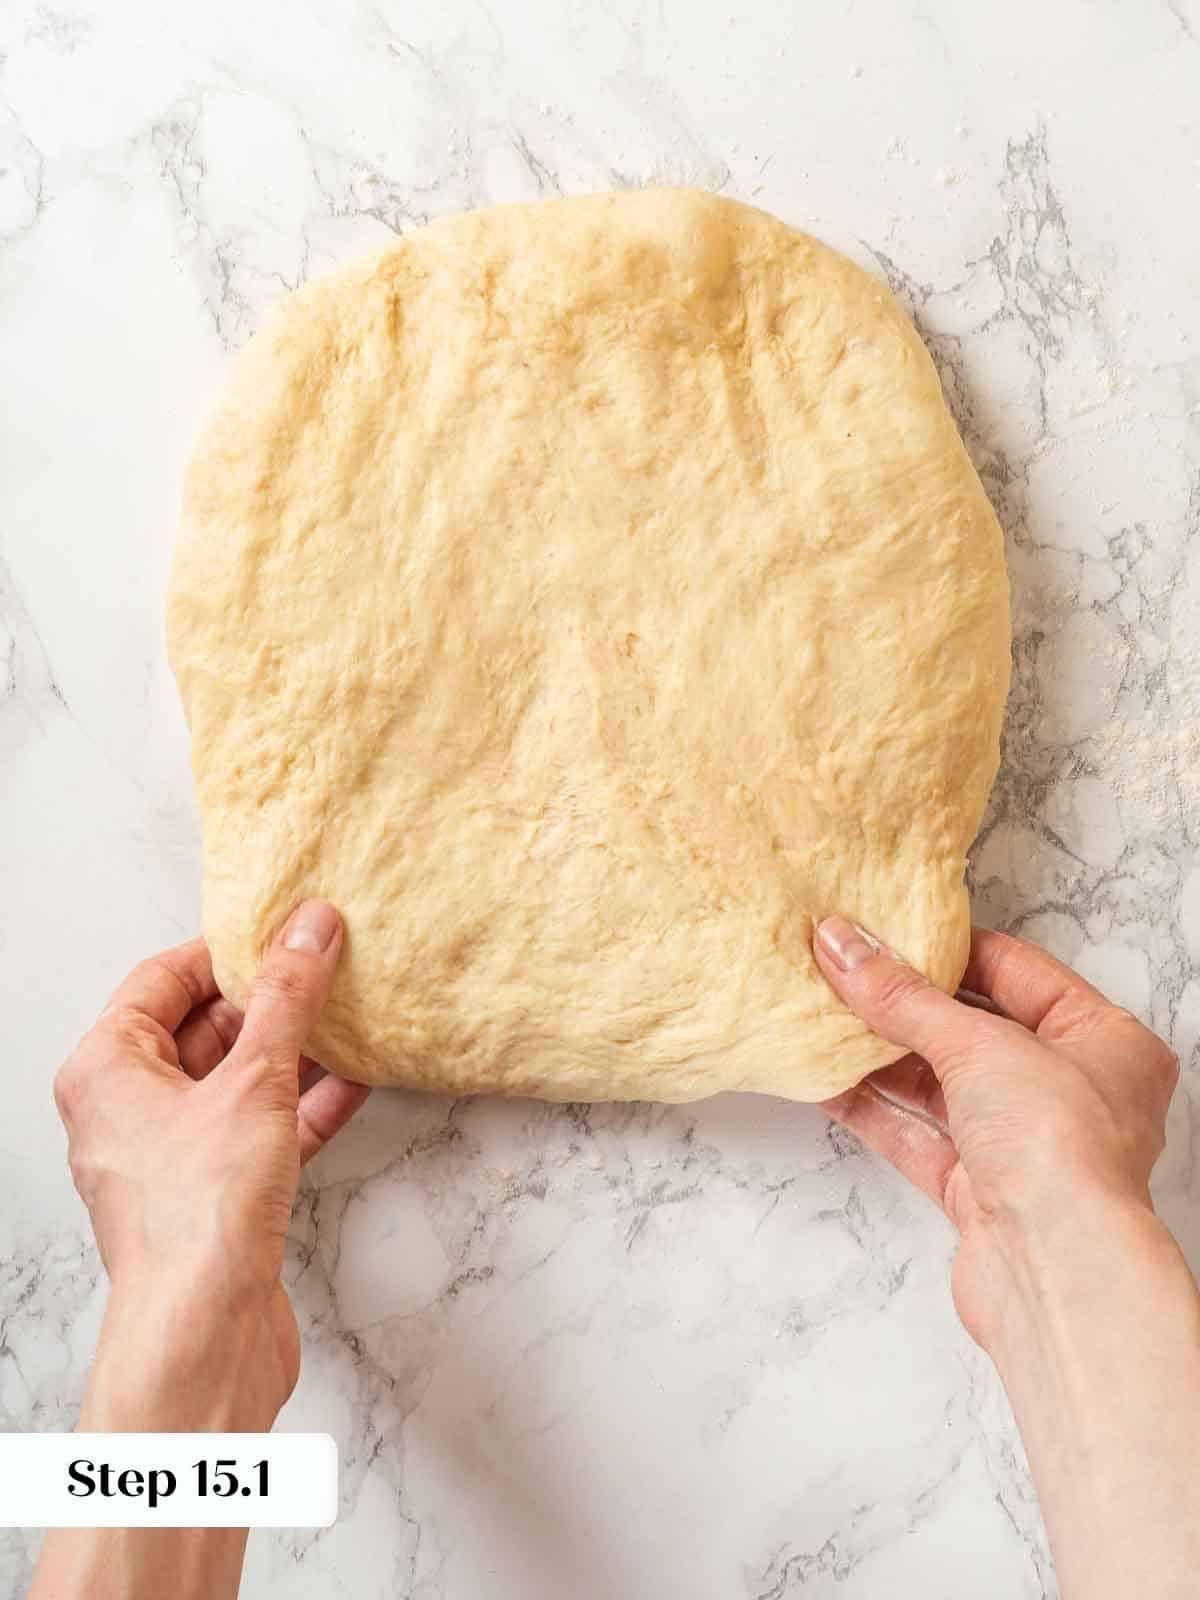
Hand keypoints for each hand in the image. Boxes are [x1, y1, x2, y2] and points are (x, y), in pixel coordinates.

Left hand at [53, 900, 368, 1427]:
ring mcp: (175, 1155)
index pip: (163, 979)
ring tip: (356, 1012)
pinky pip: (265, 1129)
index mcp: (107, 1069)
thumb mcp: (252, 1080)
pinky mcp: (219, 1194)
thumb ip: (287, 997)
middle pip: (205, 1028)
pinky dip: (308, 1104)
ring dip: (299, 1051)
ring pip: (241, 1081)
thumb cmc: (199, 1213)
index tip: (285, 928)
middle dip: (271, 998)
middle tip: (330, 962)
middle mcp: (130, 1109)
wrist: (206, 1335)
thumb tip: (309, 927)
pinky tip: (361, 1079)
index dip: (227, 949)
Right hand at [812, 917, 1178, 1350]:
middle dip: (905, 1005)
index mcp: (1106, 1041)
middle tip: (843, 970)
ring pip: (942, 1085)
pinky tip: (827, 1080)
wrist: (1056, 1272)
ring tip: (821, 1017)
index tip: (887, 930)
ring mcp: (1026, 1144)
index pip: (1017, 971)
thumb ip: (902, 996)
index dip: (948, 949)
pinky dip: (874, 1109)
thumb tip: (843, 944)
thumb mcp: (977, 1044)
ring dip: (880, 1055)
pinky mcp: (981, 1191)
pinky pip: (920, 1135)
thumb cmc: (1061, 1150)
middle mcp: (1073, 1091)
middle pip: (974, 1029)